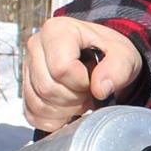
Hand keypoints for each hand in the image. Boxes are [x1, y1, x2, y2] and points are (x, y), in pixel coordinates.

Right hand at [23, 16, 143, 130]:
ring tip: (80, 97)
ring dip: (66, 110)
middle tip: (89, 91)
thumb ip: (118, 68)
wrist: (101, 58)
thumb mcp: (124, 55)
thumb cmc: (109, 53)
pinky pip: (33, 115)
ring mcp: (27, 68)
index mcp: (57, 31)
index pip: (61, 68)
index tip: (94, 80)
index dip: (82, 83)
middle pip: (48, 88)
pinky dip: (55, 119)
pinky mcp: (25, 90)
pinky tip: (69, 108)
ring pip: (39, 104)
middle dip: (74, 98)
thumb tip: (100, 88)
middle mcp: (36, 46)